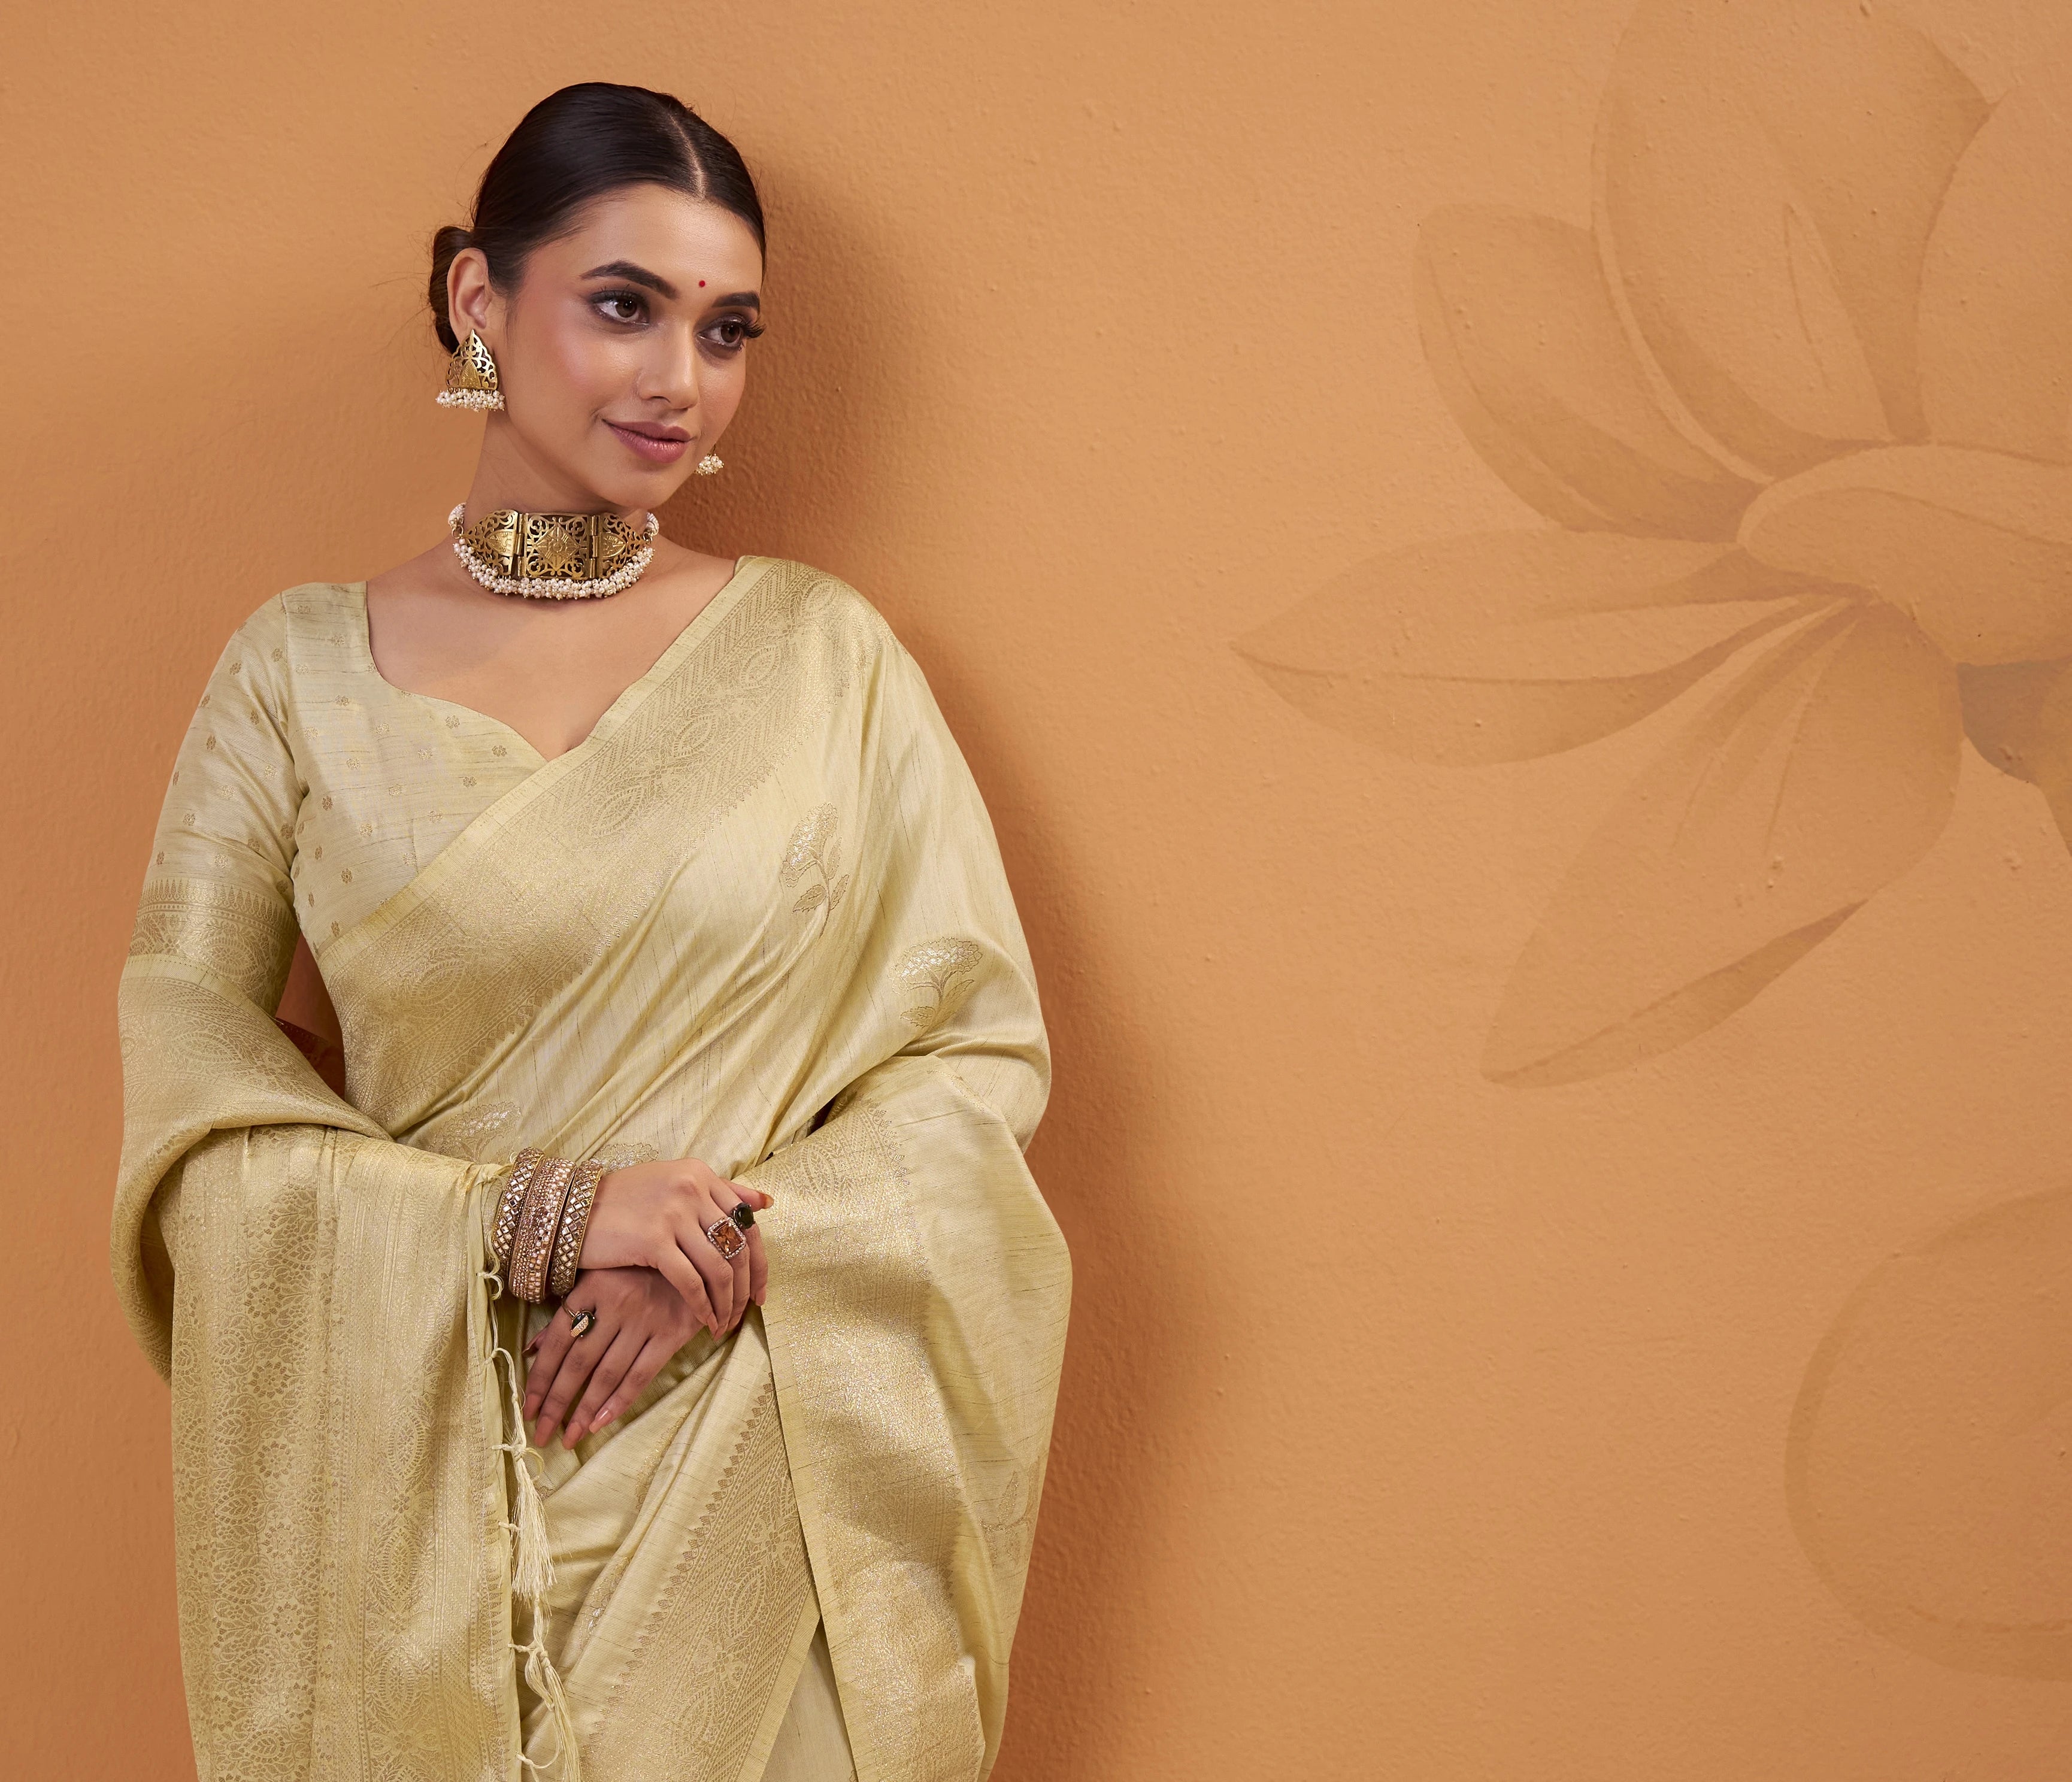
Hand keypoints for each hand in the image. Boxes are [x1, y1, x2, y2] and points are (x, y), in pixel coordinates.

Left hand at [523, 1267, 697, 1447]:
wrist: (698, 1258)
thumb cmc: (639, 1270)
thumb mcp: (599, 1278)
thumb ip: (568, 1313)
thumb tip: (531, 1349)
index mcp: (592, 1287)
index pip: (558, 1340)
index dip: (539, 1378)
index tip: (527, 1409)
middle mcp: (617, 1303)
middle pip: (579, 1362)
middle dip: (556, 1403)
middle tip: (540, 1435)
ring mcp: (646, 1319)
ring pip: (607, 1374)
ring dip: (584, 1411)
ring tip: (569, 1438)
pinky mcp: (672, 1333)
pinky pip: (641, 1374)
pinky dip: (619, 1402)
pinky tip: (600, 1422)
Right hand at [578, 1157, 770, 1335]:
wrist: (570, 1210)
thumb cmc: (620, 1201)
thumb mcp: (671, 1184)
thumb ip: (717, 1192)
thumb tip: (765, 1203)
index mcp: (700, 1175)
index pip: (747, 1224)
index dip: (759, 1263)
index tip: (760, 1292)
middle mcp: (692, 1188)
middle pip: (739, 1248)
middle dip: (746, 1288)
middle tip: (744, 1314)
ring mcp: (674, 1213)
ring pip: (719, 1268)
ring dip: (726, 1303)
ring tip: (722, 1324)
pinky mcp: (654, 1239)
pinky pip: (691, 1281)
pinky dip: (702, 1306)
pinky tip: (703, 1322)